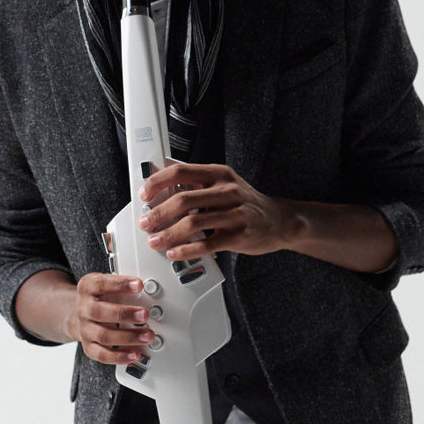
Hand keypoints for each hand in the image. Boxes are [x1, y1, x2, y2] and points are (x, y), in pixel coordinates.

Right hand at [70, 273, 154, 365]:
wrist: (78, 312)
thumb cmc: (100, 296)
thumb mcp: (107, 284)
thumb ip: (123, 287)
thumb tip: (147, 293)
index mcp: (87, 288)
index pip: (101, 284)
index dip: (120, 284)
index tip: (139, 285)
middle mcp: (84, 309)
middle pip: (100, 312)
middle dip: (125, 314)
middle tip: (144, 315)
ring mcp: (85, 329)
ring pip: (104, 336)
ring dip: (128, 337)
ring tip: (146, 336)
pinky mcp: (89, 346)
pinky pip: (102, 355)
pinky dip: (120, 356)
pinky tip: (135, 354)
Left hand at [138, 162, 299, 260]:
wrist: (280, 220)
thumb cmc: (245, 203)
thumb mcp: (223, 183)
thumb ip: (196, 182)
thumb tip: (160, 181)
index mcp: (218, 174)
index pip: (180, 171)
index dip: (157, 182)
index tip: (143, 194)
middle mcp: (226, 190)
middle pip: (183, 199)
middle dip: (158, 213)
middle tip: (145, 223)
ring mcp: (234, 213)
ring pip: (193, 223)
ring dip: (168, 234)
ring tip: (155, 241)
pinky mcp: (238, 235)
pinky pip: (207, 244)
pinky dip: (187, 250)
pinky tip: (175, 253)